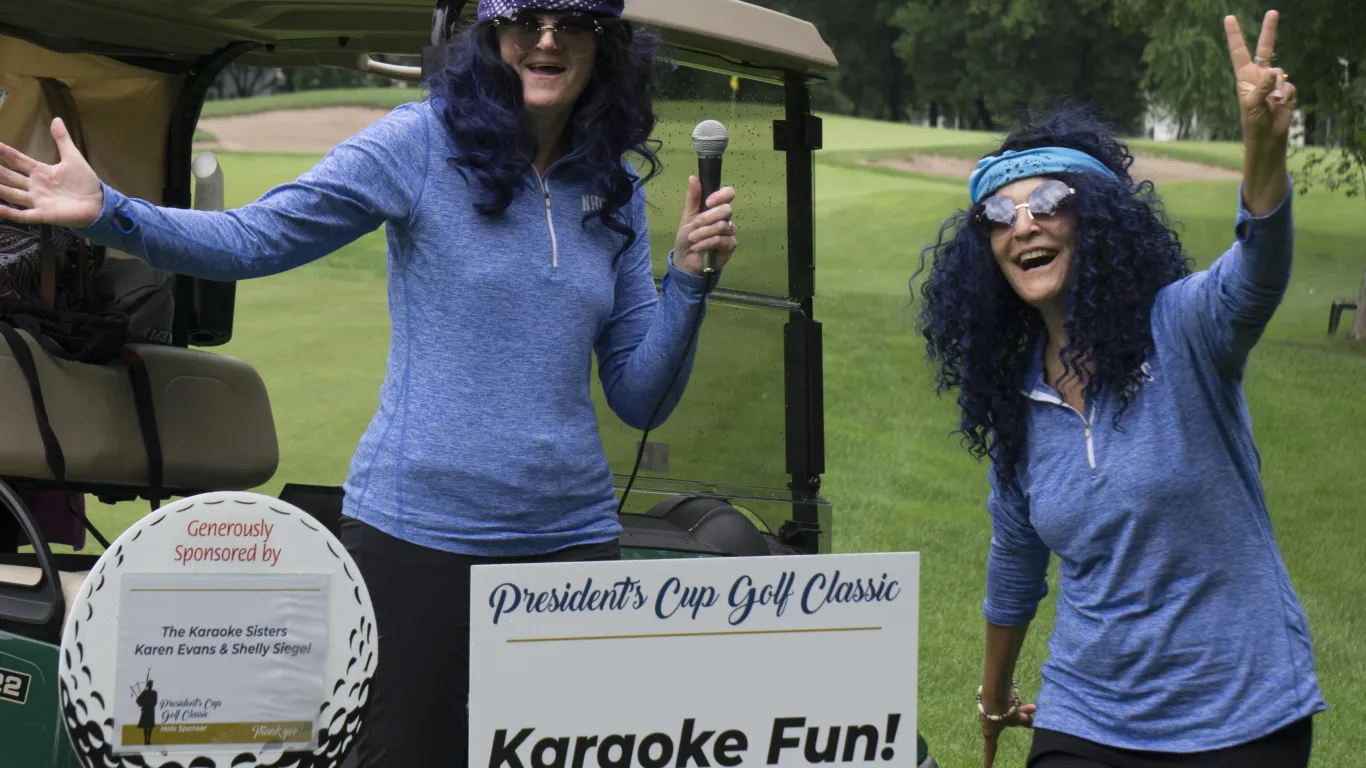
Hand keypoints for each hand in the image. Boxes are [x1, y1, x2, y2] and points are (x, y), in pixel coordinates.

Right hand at [0, 118, 103, 228]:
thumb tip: (56, 119)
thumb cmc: (85, 182)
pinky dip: (10, 213)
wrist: (99, 203)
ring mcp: (37, 200)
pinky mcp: (43, 214)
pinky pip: (23, 215)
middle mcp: (34, 186)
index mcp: (40, 172)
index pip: (16, 160)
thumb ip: (62, 140)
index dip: (3, 152)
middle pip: (8, 177)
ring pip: (11, 194)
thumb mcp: (73, 158)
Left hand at [671, 175, 737, 276]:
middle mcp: (726, 218)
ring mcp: (730, 232)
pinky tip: (697, 247)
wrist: (685, 259)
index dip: (721, 196)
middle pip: (726, 210)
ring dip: (703, 232)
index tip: (708, 202)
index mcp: (716, 207)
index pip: (729, 194)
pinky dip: (706, 242)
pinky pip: (721, 239)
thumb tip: (693, 177)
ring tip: (692, 238)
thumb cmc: (688, 237)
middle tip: (695, 225)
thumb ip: (693, 198)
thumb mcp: (688, 216)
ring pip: (722, 226)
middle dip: (707, 218)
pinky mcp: (730, 245)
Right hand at [980, 697, 1035, 767]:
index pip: (990, 750)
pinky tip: (1025, 701)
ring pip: (1008, 712)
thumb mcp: (1015, 719)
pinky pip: (1007, 703)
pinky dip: (1016, 703)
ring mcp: (990, 710)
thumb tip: (1032, 723)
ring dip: (1021, 711)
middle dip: (1020, 719)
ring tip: (1033, 708)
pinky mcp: (993, 699)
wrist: (994, 691)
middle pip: (1007, 724)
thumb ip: (1023, 722)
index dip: (989, 760)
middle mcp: (989, 721)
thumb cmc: (1002, 711)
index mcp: (990, 732)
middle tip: (1030, 717)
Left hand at [1224, 11, 1296, 146]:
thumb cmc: (1253, 122)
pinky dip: (1285, 97)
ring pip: (1281, 73)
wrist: (1268, 137)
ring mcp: (1274, 82)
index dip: (1235, 35)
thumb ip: (1261, 87)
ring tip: (1270, 104)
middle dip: (1269, 31)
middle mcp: (1259, 76)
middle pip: (1266, 49)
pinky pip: (1289, 87)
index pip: (1239, 52)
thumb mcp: (1251, 105)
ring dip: (1276, 89)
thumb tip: (1274, 72)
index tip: (1229, 18)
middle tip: (1272, 12)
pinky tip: (1280, 106)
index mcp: (1245, 77)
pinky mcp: (1287, 90)